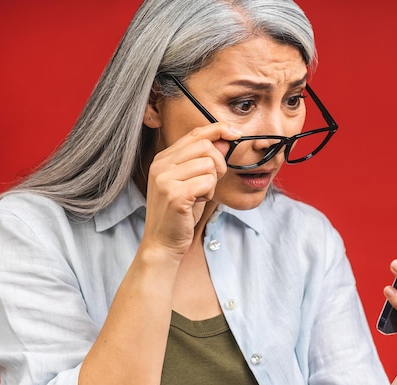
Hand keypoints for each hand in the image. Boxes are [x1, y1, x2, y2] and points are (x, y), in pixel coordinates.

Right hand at [142, 123, 240, 257]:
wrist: (162, 242)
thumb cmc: (179, 213)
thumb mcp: (191, 182)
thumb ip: (203, 161)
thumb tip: (224, 139)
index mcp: (163, 159)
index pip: (195, 134)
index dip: (218, 129)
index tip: (235, 133)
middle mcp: (161, 165)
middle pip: (205, 147)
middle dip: (219, 164)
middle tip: (211, 183)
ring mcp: (165, 179)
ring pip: (209, 165)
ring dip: (212, 183)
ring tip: (199, 195)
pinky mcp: (174, 194)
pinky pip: (207, 182)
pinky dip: (209, 193)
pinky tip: (197, 203)